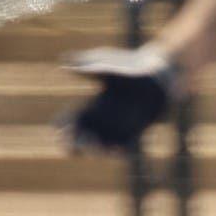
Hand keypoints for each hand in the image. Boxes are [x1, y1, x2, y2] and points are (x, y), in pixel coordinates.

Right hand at [61, 47, 178, 152]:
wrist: (157, 72)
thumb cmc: (130, 66)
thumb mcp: (105, 65)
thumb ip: (86, 67)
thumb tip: (64, 64)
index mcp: (92, 107)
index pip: (71, 122)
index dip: (62, 127)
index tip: (58, 126)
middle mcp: (103, 121)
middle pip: (82, 139)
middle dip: (74, 143)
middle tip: (73, 141)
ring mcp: (120, 128)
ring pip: (101, 147)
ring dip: (95, 150)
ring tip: (92, 146)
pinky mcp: (137, 132)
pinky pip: (126, 148)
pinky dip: (120, 152)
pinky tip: (116, 150)